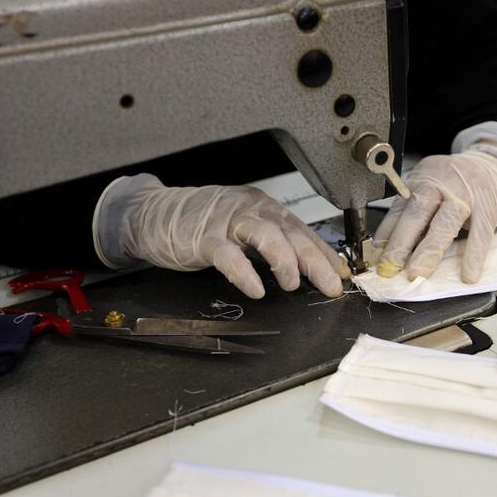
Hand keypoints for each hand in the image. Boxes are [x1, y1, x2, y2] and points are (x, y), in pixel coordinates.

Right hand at [94, 175, 349, 298]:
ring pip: (265, 235)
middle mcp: (251, 209)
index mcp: (264, 208)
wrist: (155, 213)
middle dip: (315, 261)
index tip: (342, 276)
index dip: (325, 254)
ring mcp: (227, 222)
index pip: (302, 230)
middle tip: (331, 286)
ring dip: (284, 261)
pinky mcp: (204, 239)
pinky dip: (245, 273)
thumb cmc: (204, 224)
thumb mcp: (245, 228)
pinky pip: (229, 255)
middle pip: (291, 233)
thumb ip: (274, 243)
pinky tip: (256, 288)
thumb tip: (309, 267)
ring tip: (292, 285)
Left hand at [374, 151, 496, 283]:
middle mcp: (440, 184)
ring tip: (418, 273)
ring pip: (444, 224)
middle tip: (390, 268)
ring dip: (429, 251)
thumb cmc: (459, 184)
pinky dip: (474, 255)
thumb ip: (414, 216)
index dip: (386, 236)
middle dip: (401, 244)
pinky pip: (481, 233)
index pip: (398, 210)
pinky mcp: (488, 204)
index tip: (376, 259)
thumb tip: (390, 249)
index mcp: (421, 181)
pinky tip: (468, 274)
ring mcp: (465, 193)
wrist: (496, 164)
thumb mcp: (431, 192)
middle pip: (416, 214)